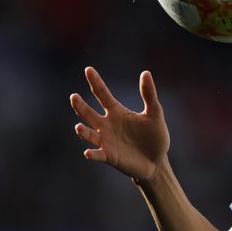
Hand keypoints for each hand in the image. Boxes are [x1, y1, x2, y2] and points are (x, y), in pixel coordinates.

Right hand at [69, 67, 169, 181]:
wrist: (157, 161)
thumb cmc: (155, 136)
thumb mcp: (155, 114)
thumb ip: (149, 95)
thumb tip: (145, 73)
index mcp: (117, 112)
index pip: (102, 94)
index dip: (96, 82)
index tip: (88, 69)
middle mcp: (107, 124)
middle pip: (88, 113)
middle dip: (80, 106)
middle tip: (74, 97)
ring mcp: (106, 141)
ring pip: (89, 134)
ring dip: (83, 131)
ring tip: (79, 127)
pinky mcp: (109, 156)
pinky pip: (97, 154)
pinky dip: (92, 153)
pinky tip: (89, 152)